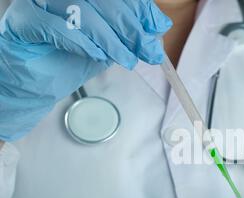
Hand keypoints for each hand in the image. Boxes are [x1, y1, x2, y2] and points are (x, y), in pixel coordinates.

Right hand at [0, 0, 171, 140]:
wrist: (38, 83)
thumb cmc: (70, 59)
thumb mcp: (110, 45)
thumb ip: (130, 34)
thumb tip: (159, 26)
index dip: (140, 8)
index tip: (157, 27)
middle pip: (102, 0)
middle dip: (130, 27)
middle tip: (146, 49)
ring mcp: (38, 2)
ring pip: (81, 11)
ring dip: (110, 38)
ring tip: (125, 59)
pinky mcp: (23, 21)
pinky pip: (55, 26)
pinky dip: (82, 42)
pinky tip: (98, 56)